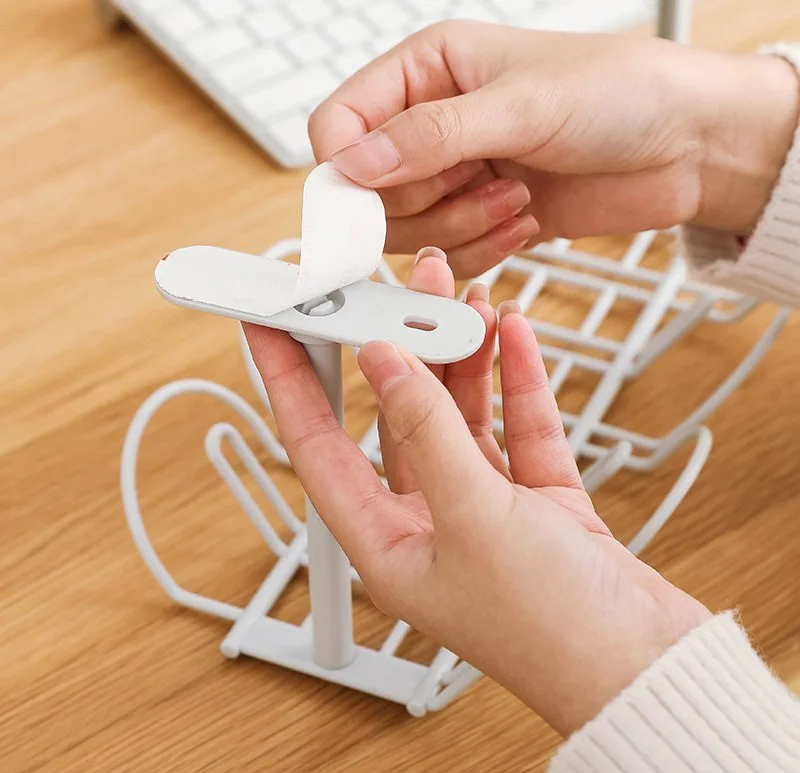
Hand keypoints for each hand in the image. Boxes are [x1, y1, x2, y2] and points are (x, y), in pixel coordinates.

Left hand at [244, 251, 709, 735]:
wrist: (648, 669)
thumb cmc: (553, 630)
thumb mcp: (474, 516)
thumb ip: (428, 432)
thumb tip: (385, 363)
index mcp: (386, 544)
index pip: (318, 448)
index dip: (290, 384)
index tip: (271, 330)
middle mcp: (428, 524)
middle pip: (398, 418)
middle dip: (402, 349)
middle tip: (406, 288)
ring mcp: (485, 509)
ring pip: (461, 415)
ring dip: (464, 356)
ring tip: (466, 297)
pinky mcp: (537, 500)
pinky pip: (518, 425)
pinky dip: (516, 381)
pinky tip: (513, 335)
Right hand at [310, 23, 798, 276]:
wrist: (686, 145)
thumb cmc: (619, 93)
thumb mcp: (520, 105)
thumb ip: (429, 136)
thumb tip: (351, 164)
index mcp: (428, 71)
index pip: (341, 124)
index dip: (345, 168)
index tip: (367, 199)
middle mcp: (434, 126)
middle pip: (371, 191)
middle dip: (425, 200)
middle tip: (476, 181)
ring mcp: (458, 175)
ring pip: (409, 230)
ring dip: (459, 226)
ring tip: (514, 197)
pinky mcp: (483, 218)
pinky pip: (449, 255)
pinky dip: (482, 250)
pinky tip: (523, 221)